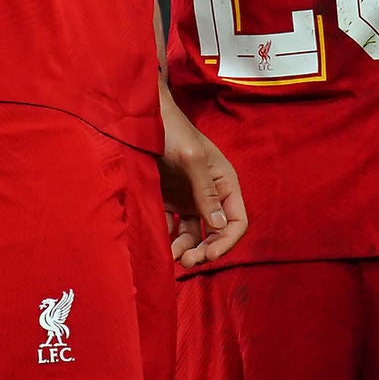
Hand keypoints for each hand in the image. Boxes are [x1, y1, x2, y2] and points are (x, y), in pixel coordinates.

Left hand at [158, 102, 246, 269]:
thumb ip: (206, 192)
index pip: (237, 221)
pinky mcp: (168, 201)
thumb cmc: (171, 131)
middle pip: (215, 233)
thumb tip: (219, 225)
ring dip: (185, 248)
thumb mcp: (193, 159)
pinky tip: (159, 242)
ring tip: (170, 255)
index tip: (209, 255)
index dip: (226, 241)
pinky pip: (171, 227)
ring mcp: (188, 198)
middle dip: (204, 250)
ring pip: (193, 234)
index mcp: (225, 183)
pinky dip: (168, 239)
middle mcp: (210, 194)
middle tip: (186, 261)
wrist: (141, 118)